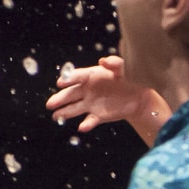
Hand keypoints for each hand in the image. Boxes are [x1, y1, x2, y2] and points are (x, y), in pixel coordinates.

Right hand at [46, 54, 172, 139]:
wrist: (139, 96)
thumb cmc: (130, 78)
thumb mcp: (124, 68)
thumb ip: (115, 63)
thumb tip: (103, 60)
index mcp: (91, 76)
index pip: (77, 77)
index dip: (69, 79)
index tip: (60, 82)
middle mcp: (87, 90)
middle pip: (71, 94)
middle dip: (60, 99)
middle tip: (50, 103)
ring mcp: (91, 103)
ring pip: (75, 108)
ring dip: (65, 112)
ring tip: (55, 116)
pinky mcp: (98, 115)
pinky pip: (90, 120)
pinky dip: (86, 124)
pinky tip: (82, 128)